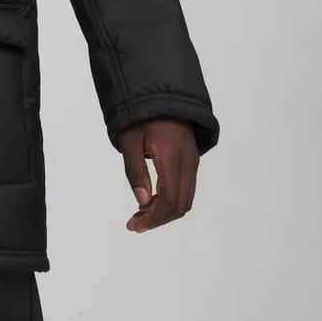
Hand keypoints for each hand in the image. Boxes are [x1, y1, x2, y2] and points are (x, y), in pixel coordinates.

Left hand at [117, 116, 197, 232]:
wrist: (162, 95)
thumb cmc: (141, 115)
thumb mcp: (129, 139)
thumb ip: (135, 170)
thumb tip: (142, 201)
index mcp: (171, 156)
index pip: (168, 198)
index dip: (153, 217)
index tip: (134, 225)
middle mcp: (188, 161)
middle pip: (179, 204)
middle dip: (158, 219)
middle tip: (135, 224)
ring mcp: (193, 162)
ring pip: (185, 200)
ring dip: (165, 212)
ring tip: (141, 216)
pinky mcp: (192, 161)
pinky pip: (186, 189)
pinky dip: (172, 201)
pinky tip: (153, 201)